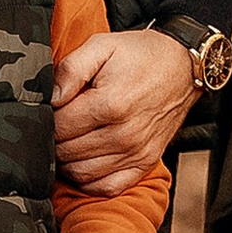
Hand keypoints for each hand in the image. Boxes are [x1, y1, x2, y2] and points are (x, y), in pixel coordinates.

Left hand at [52, 25, 197, 194]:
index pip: (59, 128)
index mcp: (110, 105)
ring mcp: (136, 152)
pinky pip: (106, 187)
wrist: (184, 66)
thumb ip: (71, 70)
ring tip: (70, 139)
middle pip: (66, 153)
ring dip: (67, 160)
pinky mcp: (145, 163)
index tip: (52, 108)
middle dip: (55, 139)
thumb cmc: (141, 55)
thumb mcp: (102, 45)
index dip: (47, 119)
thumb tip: (51, 98)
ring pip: (81, 173)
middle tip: (60, 122)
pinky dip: (89, 179)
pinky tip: (85, 160)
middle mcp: (124, 134)